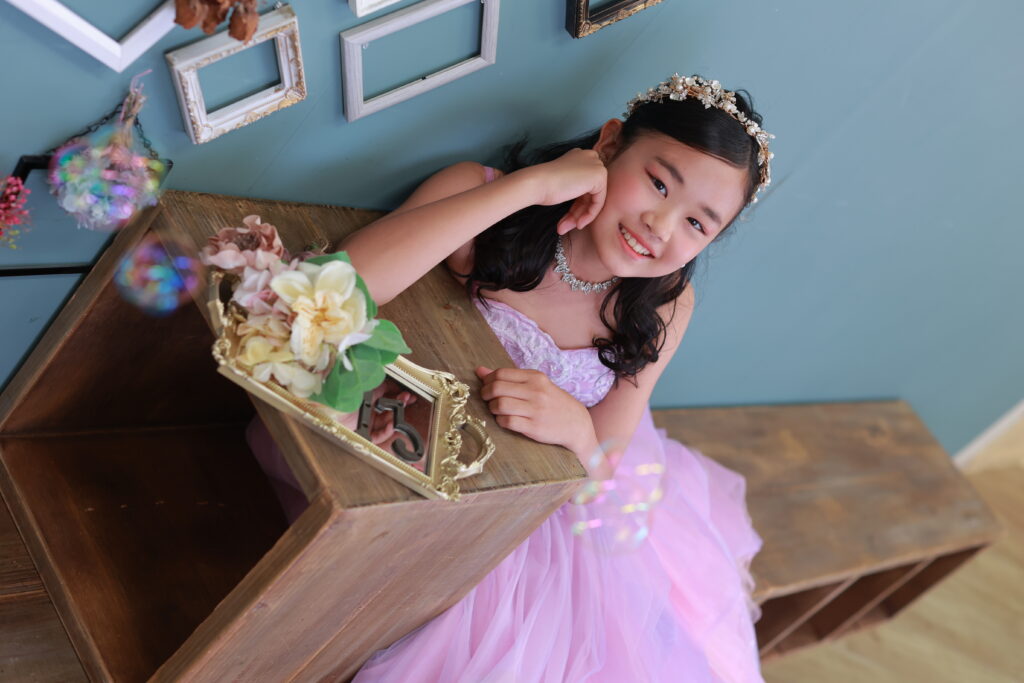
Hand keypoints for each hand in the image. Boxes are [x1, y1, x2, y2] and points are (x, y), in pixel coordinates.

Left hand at [331, 384, 417, 445]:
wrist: (328, 411)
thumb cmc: (341, 397)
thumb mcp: (364, 387)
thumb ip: (378, 384)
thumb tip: (391, 380)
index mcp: (366, 395)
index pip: (387, 393)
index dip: (398, 393)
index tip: (408, 393)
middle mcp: (367, 408)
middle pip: (389, 408)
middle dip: (400, 405)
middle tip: (408, 400)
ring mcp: (366, 421)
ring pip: (386, 422)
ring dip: (395, 418)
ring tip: (400, 413)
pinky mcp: (363, 433)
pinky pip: (379, 435)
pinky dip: (387, 431)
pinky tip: (391, 425)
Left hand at [475, 365, 597, 456]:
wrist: (576, 423)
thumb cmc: (552, 402)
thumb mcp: (536, 384)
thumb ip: (509, 378)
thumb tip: (480, 371)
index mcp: (535, 377)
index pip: (501, 373)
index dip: (488, 380)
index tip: (487, 386)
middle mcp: (535, 391)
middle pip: (497, 388)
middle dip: (486, 394)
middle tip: (488, 399)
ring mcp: (535, 410)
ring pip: (500, 405)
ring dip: (492, 408)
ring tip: (496, 410)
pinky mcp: (534, 427)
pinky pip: (507, 422)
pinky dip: (500, 421)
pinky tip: (505, 420)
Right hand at [518, 149, 606, 232]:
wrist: (537, 183)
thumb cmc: (544, 184)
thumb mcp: (564, 184)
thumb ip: (577, 188)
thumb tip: (586, 207)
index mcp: (580, 157)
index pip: (584, 186)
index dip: (575, 205)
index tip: (565, 219)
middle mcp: (590, 157)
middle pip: (589, 193)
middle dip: (577, 212)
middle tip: (564, 226)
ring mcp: (596, 165)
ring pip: (593, 199)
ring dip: (579, 216)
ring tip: (565, 228)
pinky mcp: (599, 176)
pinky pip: (599, 202)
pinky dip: (589, 215)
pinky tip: (578, 224)